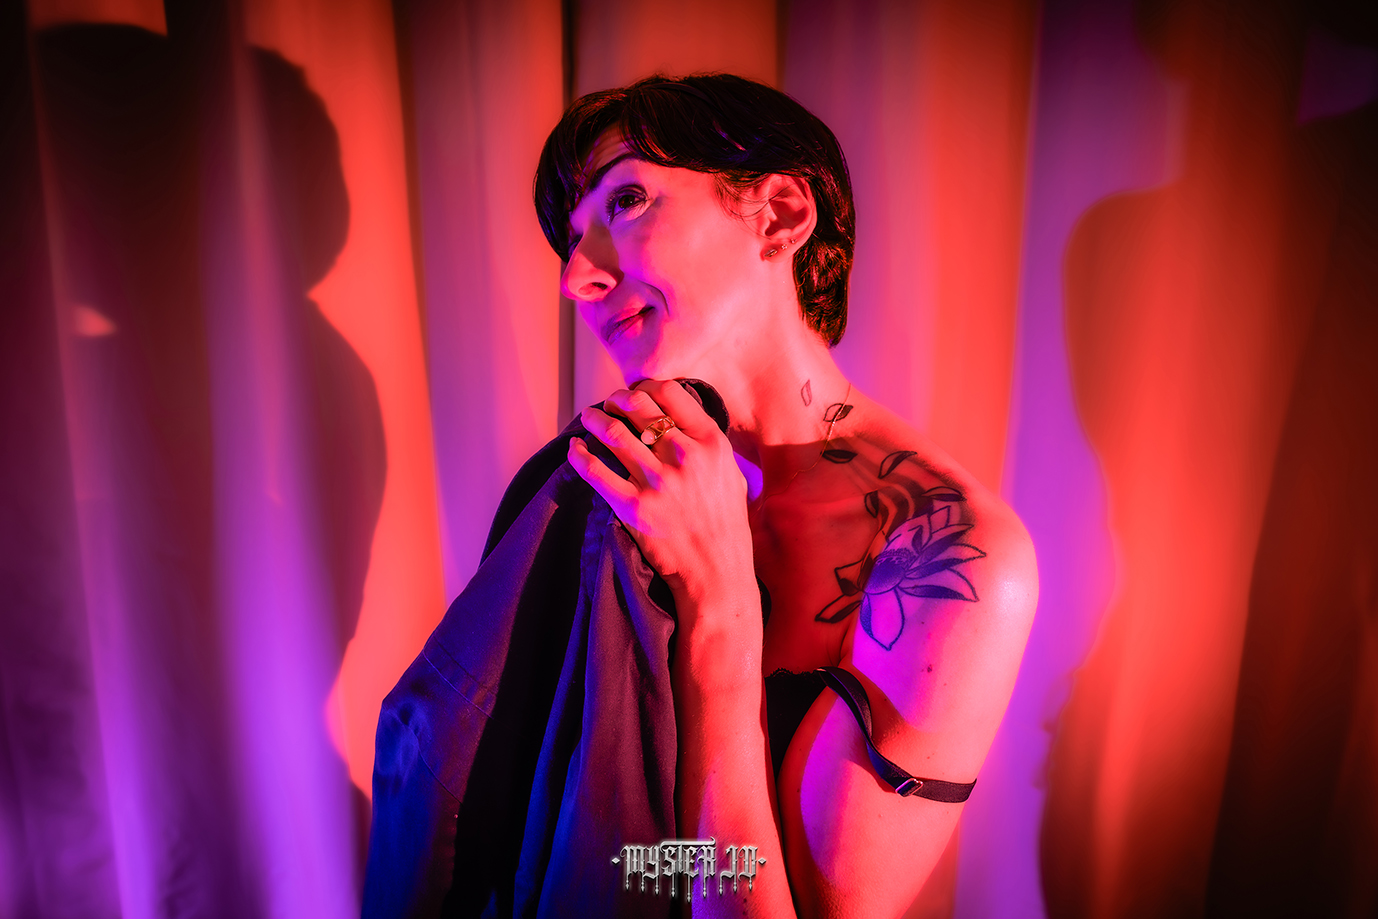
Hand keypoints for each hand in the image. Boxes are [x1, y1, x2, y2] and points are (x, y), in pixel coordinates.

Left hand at [567, 380, 753, 605]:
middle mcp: (683, 456)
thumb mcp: (731, 473)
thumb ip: (708, 442)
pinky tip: (574, 448)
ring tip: (588, 417)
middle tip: (608, 404)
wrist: (717, 570)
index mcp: (710, 443)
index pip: (670, 393)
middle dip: (616, 400)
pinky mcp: (633, 507)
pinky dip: (579, 454)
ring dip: (594, 419)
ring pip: (613, 433)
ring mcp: (657, 482)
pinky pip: (595, 471)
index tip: (636, 393)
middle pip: (637, 407)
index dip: (645, 387)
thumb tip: (680, 417)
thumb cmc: (726, 523)